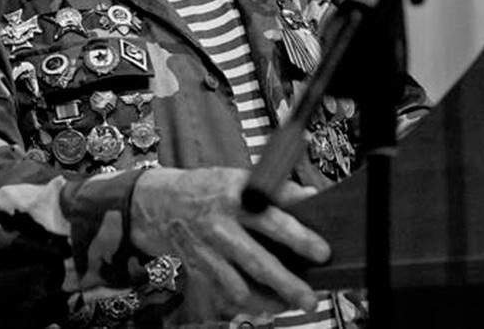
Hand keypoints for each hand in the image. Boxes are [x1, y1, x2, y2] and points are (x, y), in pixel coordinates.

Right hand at [129, 167, 329, 316]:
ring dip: (267, 301)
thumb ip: (277, 191)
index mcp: (234, 197)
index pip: (271, 219)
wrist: (161, 203)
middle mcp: (220, 226)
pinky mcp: (199, 269)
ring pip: (238, 287)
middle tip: (308, 298)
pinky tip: (264, 303)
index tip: (322, 252)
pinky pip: (225, 293)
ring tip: (288, 305)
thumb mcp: (240, 178)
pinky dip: (247, 302)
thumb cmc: (208, 188)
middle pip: (257, 261)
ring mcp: (208, 251)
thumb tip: (309, 198)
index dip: (298, 237)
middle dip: (286, 283)